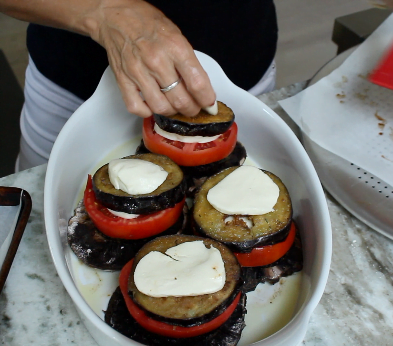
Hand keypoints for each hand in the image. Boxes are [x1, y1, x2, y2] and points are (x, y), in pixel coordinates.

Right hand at [88, 0, 215, 117]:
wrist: (116, 17)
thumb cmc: (148, 25)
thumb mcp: (177, 36)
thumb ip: (189, 63)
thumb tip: (200, 88)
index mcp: (175, 47)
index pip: (197, 83)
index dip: (206, 99)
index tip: (209, 104)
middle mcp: (156, 61)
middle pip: (181, 100)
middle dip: (191, 109)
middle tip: (193, 107)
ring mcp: (138, 72)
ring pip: (161, 108)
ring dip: (172, 112)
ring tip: (174, 106)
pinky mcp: (123, 80)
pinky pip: (137, 108)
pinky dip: (147, 112)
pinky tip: (152, 105)